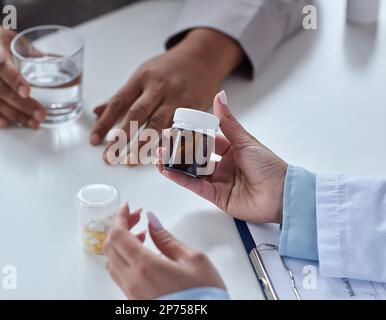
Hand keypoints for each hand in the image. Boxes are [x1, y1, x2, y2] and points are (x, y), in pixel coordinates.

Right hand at [0, 16, 45, 127]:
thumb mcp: (11, 38)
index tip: (27, 91)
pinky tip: (5, 124)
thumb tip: (53, 62)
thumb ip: (30, 52)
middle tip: (39, 114)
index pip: (2, 64)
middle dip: (21, 104)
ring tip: (31, 122)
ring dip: (12, 114)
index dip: (14, 79)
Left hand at [90, 28, 243, 163]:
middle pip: (136, 115)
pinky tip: (160, 157)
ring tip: (130, 161)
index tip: (94, 140)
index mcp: (142, 78)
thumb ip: (122, 96)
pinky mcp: (193, 109)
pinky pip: (178, 130)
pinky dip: (168, 144)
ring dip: (142, 145)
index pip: (118, 102)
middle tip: (109, 157)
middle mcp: (158, 87)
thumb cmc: (170, 67)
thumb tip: (97, 111)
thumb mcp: (143, 74)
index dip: (105, 123)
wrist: (203, 57)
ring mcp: (177, 98)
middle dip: (121, 138)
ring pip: (158, 124)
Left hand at [104, 204, 224, 299]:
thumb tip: (152, 220)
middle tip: (136, 217)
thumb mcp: (193, 260)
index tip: (127, 207)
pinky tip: (142, 252)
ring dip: (121, 243)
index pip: (118, 235)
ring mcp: (132, 293)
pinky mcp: (135, 300)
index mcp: (146, 268)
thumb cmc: (205, 297)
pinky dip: (124, 257)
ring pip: (112, 261)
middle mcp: (133, 282)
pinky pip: (120, 274)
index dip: (119, 217)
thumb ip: (167, 238)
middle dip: (120, 226)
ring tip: (141, 233)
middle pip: (110, 247)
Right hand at [157, 91, 286, 223]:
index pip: (206, 140)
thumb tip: (219, 96)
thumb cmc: (268, 166)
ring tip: (158, 156)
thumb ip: (227, 121)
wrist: (281, 195)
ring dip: (174, 164)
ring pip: (192, 171)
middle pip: (196, 157)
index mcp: (232, 150)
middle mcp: (224, 165)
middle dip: (178, 151)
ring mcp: (219, 181)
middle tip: (160, 143)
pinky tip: (167, 170)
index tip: (174, 129)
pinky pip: (195, 186)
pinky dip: (180, 179)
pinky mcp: (216, 196)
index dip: (191, 135)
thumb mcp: (244, 141)